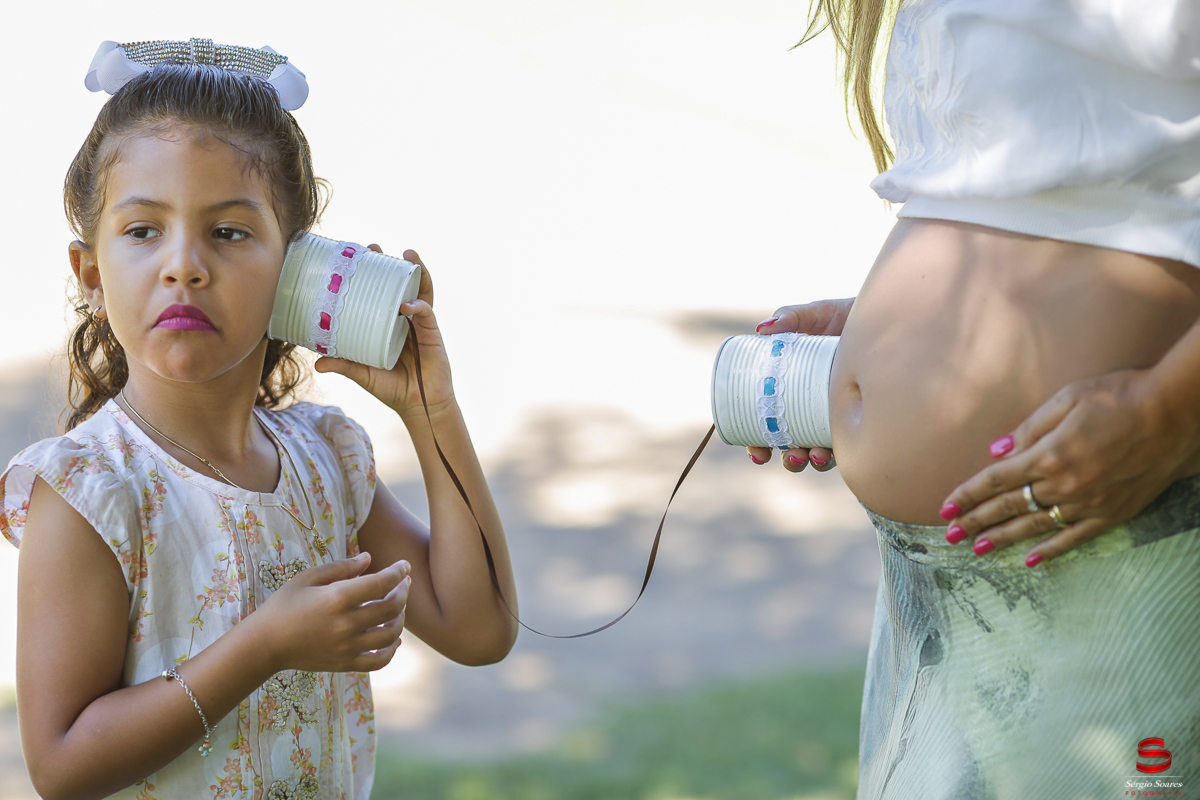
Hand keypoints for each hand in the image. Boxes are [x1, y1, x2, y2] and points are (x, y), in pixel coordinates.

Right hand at [256, 553, 410, 672]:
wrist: (264, 644)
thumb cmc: (284, 605)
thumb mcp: (308, 578)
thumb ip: (341, 567)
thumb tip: (369, 558)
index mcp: (336, 598)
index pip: (381, 583)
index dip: (398, 572)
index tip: (404, 565)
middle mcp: (345, 624)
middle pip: (391, 608)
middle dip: (404, 592)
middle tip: (404, 583)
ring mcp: (346, 647)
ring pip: (390, 634)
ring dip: (401, 618)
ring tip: (398, 607)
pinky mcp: (344, 664)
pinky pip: (379, 661)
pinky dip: (392, 650)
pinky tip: (395, 638)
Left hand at [314, 247, 453, 416]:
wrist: (419, 406)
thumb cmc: (392, 388)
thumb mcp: (363, 374)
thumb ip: (344, 364)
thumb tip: (317, 361)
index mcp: (387, 324)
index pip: (380, 293)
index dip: (371, 275)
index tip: (356, 257)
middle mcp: (404, 319)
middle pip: (400, 284)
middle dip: (391, 264)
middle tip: (375, 247)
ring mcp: (420, 325)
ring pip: (420, 291)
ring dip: (416, 272)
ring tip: (408, 255)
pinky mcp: (433, 334)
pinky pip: (428, 314)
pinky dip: (419, 306)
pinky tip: (408, 305)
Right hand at [747, 297, 853, 472]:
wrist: (888, 315)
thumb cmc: (846, 317)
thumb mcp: (816, 315)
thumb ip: (790, 317)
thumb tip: (762, 330)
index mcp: (794, 393)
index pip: (770, 427)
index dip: (759, 445)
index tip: (757, 452)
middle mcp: (815, 411)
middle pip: (794, 446)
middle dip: (789, 458)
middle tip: (790, 454)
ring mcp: (839, 417)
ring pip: (822, 453)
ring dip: (812, 461)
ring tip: (810, 454)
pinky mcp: (864, 418)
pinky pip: (852, 446)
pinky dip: (840, 454)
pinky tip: (832, 451)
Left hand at [939, 368, 1199, 564]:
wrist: (1174, 413)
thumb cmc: (1118, 396)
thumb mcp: (1067, 399)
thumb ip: (1029, 429)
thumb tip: (996, 451)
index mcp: (1048, 454)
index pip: (996, 480)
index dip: (968, 494)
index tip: (945, 507)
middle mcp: (1064, 484)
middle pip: (1009, 506)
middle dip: (975, 521)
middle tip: (950, 535)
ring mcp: (1088, 502)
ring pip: (1035, 526)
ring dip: (1003, 538)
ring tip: (977, 549)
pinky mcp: (1112, 513)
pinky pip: (1073, 537)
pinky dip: (1050, 550)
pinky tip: (1029, 560)